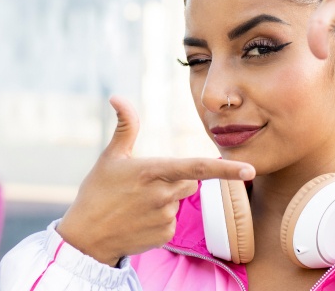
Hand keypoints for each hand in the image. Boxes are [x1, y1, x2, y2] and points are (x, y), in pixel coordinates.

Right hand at [56, 96, 254, 266]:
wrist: (85, 238)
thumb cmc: (97, 192)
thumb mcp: (110, 157)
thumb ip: (125, 126)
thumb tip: (117, 96)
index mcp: (153, 172)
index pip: (197, 168)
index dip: (225, 169)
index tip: (250, 170)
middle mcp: (163, 195)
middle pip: (190, 181)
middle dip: (176, 179)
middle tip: (145, 185)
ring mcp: (165, 217)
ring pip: (180, 200)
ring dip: (166, 200)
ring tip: (137, 204)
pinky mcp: (165, 236)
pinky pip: (173, 221)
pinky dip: (161, 219)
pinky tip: (139, 220)